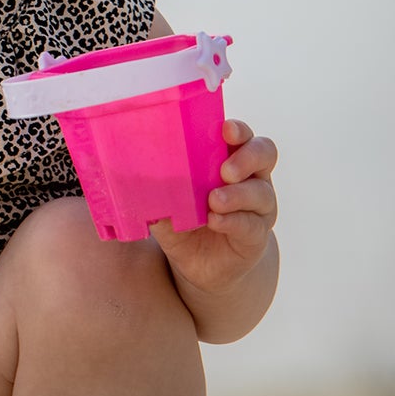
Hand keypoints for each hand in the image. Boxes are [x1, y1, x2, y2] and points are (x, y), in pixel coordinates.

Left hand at [151, 120, 278, 297]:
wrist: (200, 266)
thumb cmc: (185, 222)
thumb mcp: (167, 203)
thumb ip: (157, 187)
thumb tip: (130, 172)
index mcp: (229, 159)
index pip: (243, 136)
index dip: (237, 129)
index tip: (225, 129)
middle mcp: (251, 178)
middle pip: (264, 153)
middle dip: (246, 157)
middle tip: (224, 170)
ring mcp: (259, 208)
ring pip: (261, 192)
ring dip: (237, 194)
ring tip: (214, 200)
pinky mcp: (257, 236)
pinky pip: (253, 225)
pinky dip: (233, 221)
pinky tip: (216, 221)